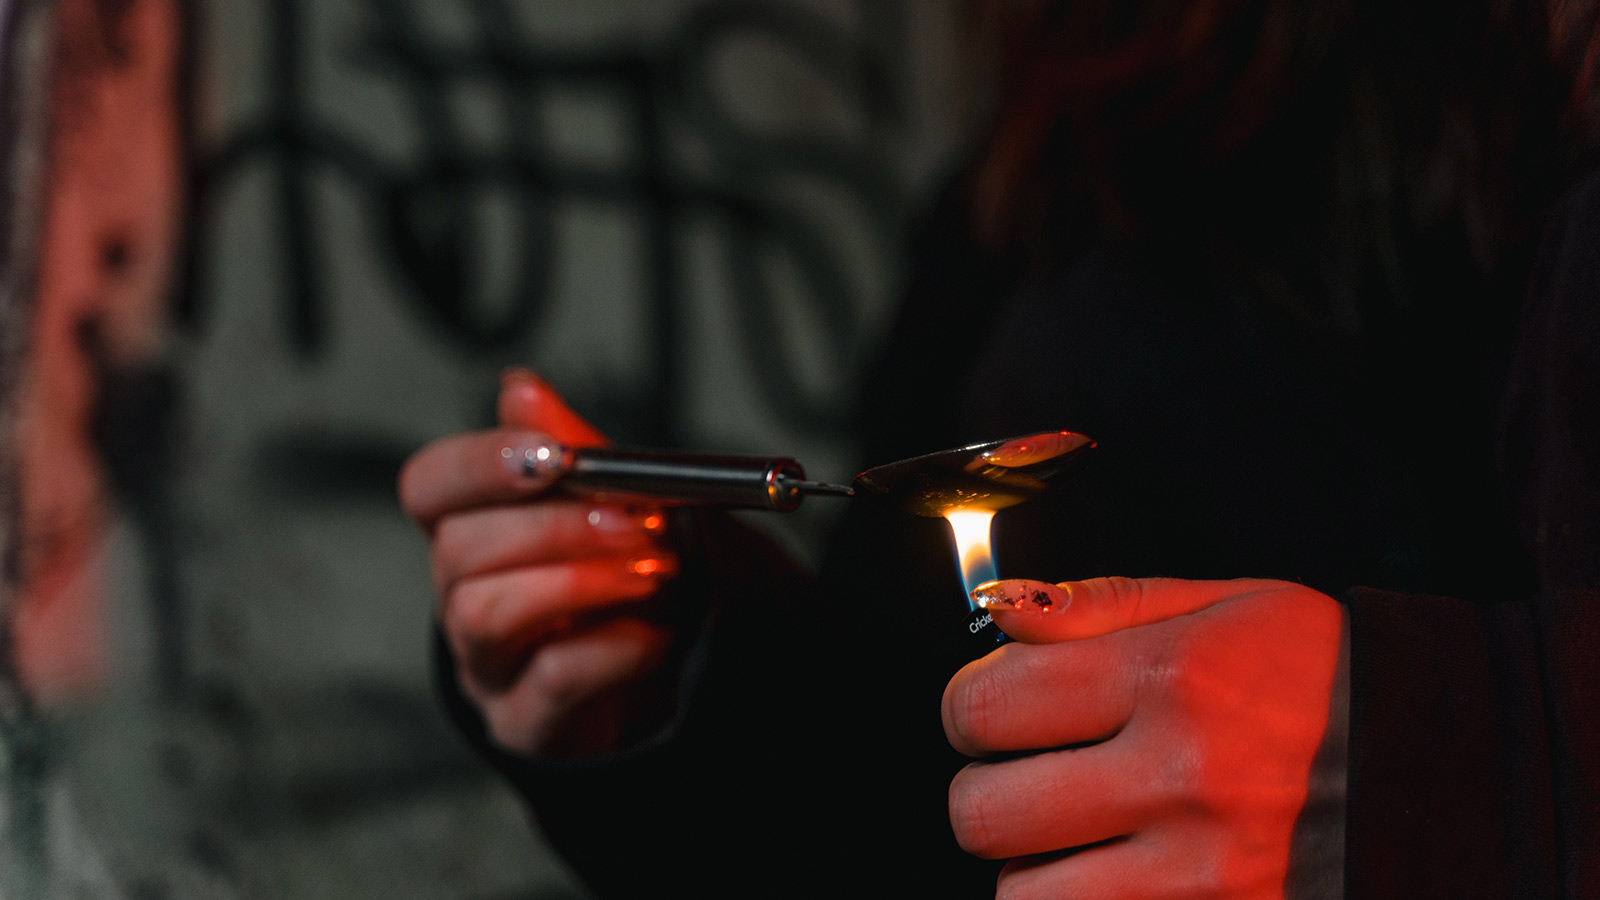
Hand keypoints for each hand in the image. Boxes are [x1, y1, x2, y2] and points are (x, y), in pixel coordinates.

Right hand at [399, 370, 678, 756]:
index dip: (477, 465)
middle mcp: (464, 599)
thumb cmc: (628, 580)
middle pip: (459, 550)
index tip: (553, 455)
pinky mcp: (527, 725)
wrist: (673, 681)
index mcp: (475, 532)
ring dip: (580, 582)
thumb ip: (570, 449)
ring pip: (486, 613)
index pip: (429, 487)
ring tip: (653, 573)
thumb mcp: (612, 503)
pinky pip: (549, 680)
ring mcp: (489, 668)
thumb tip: (520, 388)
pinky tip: (654, 636)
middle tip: (641, 521)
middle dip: (555, 527)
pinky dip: (612, 649)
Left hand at [943, 577, 1346, 898]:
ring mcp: (1202, 877)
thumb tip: (998, 606)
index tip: (994, 711)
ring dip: (1036, 871)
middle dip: (987, 793)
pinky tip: (1122, 875)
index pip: (986, 704)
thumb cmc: (1328, 677)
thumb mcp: (1228, 604)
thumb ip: (1103, 604)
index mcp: (1172, 680)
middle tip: (1033, 778)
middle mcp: (1181, 781)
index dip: (969, 707)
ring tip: (1082, 840)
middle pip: (983, 814)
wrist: (1457, 767)